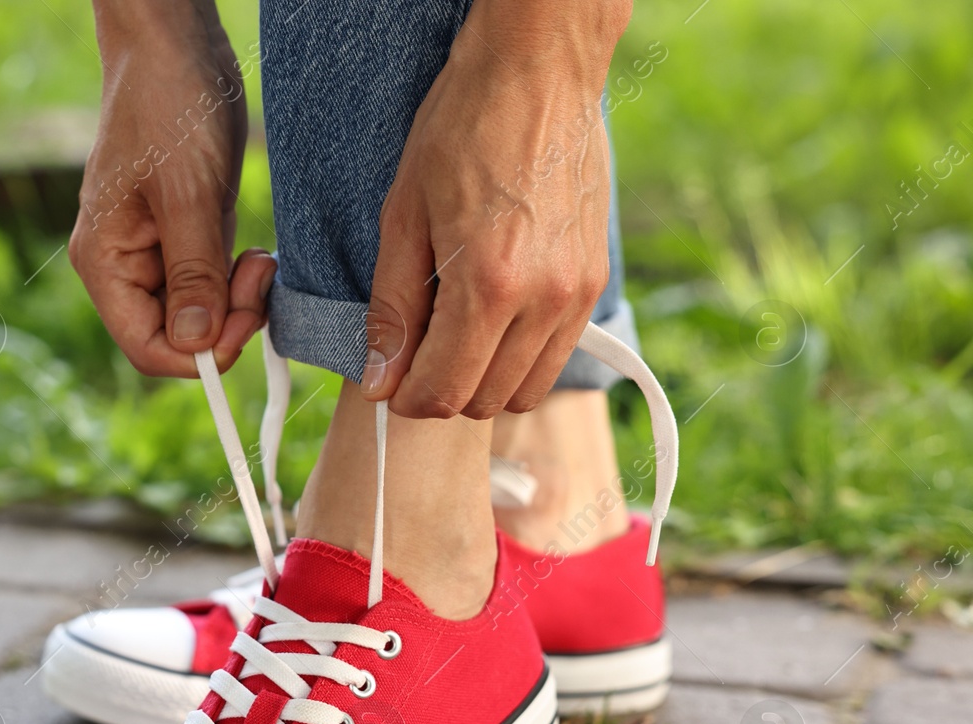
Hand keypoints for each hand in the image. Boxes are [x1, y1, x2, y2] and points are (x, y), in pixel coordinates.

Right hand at [68, 1, 275, 376]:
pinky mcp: (186, 235)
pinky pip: (212, 283)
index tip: (244, 326)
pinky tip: (257, 256)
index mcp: (105, 262)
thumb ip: (193, 272)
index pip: (146, 347)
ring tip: (260, 261)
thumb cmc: (168, 102)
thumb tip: (196, 344)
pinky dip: (239, 282)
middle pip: (176, 336)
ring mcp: (155, 252)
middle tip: (260, 281)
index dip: (197, 354)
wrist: (174, 41)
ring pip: (200, 314)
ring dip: (237, 303)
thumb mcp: (188, 193)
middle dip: (223, 324)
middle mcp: (124, 266)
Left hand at [361, 0, 630, 417]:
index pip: (444, 392)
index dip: (405, 400)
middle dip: (442, 391)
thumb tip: (380, 380)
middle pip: (485, 401)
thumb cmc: (462, 129)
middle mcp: (542, 299)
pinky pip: (556, 354)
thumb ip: (392, 309)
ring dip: (483, 380)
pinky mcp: (593, 280)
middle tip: (416, 352)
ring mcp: (576, 293)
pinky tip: (491, 316)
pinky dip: (519, 356)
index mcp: (488, 286)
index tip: (389, 383)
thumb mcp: (403, 218)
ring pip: (525, 388)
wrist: (537, 71)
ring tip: (453, 333)